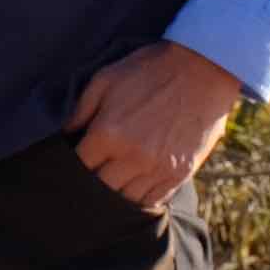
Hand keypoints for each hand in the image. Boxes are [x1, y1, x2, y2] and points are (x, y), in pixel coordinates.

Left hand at [68, 40, 243, 206]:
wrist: (202, 70)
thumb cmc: (149, 70)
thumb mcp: (106, 79)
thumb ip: (82, 109)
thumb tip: (67, 133)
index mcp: (108, 133)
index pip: (80, 165)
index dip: (74, 164)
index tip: (76, 160)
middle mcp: (132, 156)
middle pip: (100, 187)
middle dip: (93, 181)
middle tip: (93, 172)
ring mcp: (157, 168)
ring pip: (126, 198)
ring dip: (117, 191)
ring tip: (114, 180)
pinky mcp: (179, 173)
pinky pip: (153, 200)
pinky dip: (141, 197)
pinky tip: (136, 184)